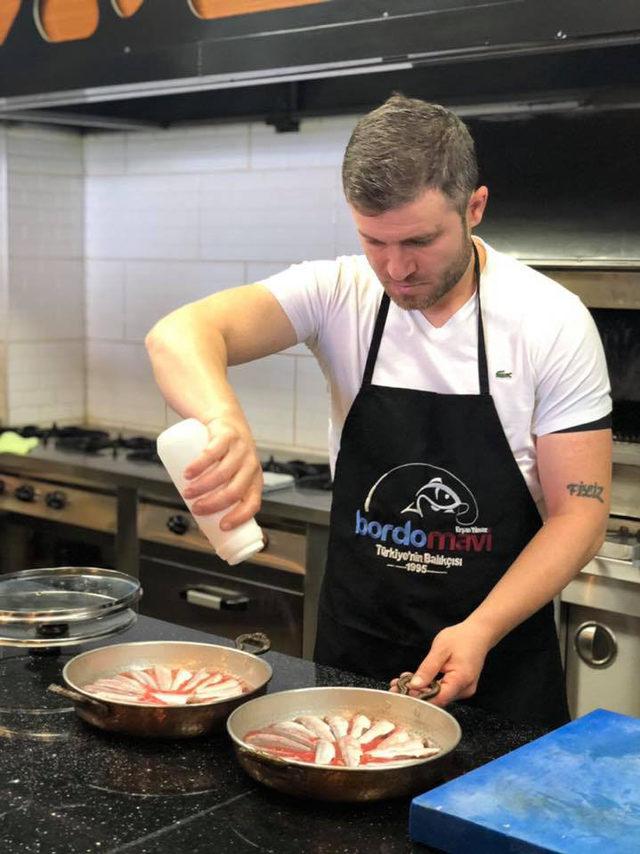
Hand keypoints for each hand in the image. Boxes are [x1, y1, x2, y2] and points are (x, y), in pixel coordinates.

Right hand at [181, 414, 262, 529]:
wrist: (225, 420)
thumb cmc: (226, 456)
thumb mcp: (231, 475)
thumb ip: (220, 494)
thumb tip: (202, 524)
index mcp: (255, 480)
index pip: (253, 503)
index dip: (239, 517)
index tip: (221, 526)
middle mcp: (251, 465)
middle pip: (234, 491)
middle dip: (213, 504)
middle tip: (195, 509)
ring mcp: (240, 449)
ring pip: (223, 474)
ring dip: (202, 487)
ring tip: (187, 492)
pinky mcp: (227, 435)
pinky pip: (213, 453)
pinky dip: (198, 465)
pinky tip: (187, 473)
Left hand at [389, 620, 493, 706]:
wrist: (478, 633)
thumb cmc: (461, 638)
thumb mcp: (440, 649)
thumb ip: (427, 669)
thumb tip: (414, 685)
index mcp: (461, 680)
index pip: (438, 699)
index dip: (418, 699)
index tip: (401, 694)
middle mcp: (464, 689)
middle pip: (436, 699)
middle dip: (415, 694)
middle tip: (394, 687)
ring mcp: (463, 690)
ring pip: (438, 695)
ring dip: (419, 690)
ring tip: (400, 682)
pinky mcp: (460, 687)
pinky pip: (442, 690)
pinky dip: (428, 686)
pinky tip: (414, 680)